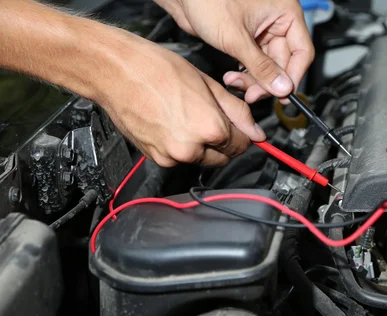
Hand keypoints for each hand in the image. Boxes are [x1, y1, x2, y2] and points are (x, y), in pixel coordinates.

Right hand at [98, 39, 265, 166]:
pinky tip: (174, 123)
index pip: (242, 145)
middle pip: (223, 157)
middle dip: (224, 142)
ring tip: (188, 116)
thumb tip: (256, 133)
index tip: (238, 127)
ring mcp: (171, 156)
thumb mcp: (209, 84)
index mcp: (211, 129)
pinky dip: (182, 146)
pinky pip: (180, 158)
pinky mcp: (155, 159)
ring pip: (202, 159)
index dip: (243, 134)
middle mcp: (192, 149)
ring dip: (203, 146)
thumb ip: (237, 112)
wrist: (116, 71)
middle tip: (212, 118)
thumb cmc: (157, 70)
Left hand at [154, 0, 314, 103]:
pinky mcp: (247, 40)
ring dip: (253, 81)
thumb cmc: (208, 0)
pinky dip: (245, 75)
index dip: (293, 76)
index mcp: (285, 13)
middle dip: (267, 82)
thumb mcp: (236, 38)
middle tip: (252, 95)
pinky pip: (254, 65)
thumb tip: (283, 87)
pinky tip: (232, 78)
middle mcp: (277, 22)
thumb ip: (262, 67)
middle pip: (284, 63)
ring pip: (268, 67)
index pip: (302, 52)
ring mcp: (262, 32)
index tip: (281, 94)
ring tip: (235, 84)